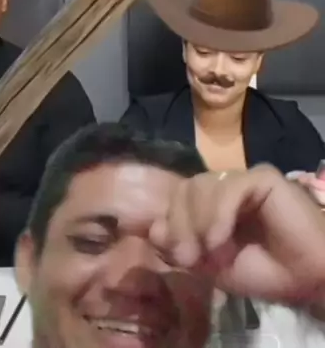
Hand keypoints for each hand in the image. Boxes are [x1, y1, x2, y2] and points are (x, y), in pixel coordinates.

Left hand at [149, 165, 324, 305]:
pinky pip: (229, 187)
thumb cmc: (261, 272)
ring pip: (202, 185)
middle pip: (185, 189)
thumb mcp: (211, 265)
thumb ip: (182, 246)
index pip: (177, 198)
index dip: (169, 222)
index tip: (174, 255)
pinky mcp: (262, 177)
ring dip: (197, 222)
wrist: (304, 279)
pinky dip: (218, 214)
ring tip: (208, 252)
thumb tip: (152, 229)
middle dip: (180, 224)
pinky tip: (220, 239)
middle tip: (187, 257)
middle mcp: (224, 186)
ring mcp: (243, 179)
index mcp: (210, 204)